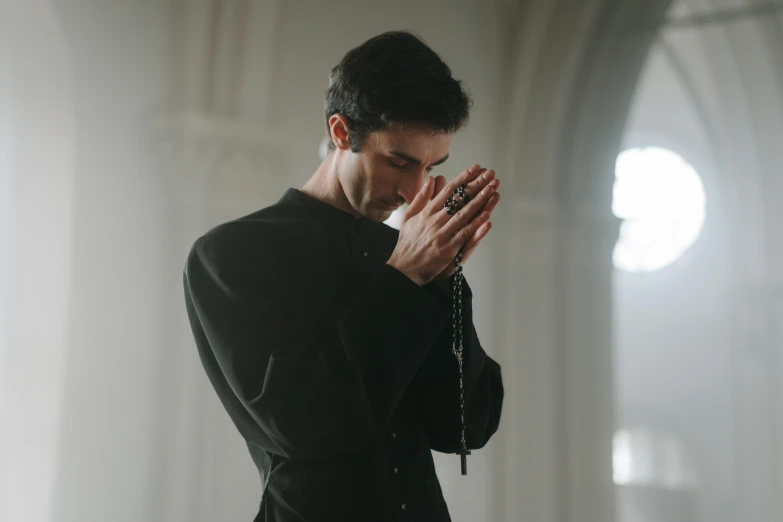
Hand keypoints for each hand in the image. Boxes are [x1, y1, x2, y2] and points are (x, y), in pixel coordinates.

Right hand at [386, 164, 500, 285]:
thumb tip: (431, 180)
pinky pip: (465, 234)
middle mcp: (434, 221)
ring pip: (464, 214)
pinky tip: (486, 214)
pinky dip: (476, 224)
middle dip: (476, 185)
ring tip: (492, 189)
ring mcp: (442, 235)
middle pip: (459, 200)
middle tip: (490, 175)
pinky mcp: (448, 249)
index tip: (475, 168)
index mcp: (426, 212)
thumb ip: (421, 198)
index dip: (463, 178)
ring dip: (480, 200)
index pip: (447, 191)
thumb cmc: (408, 242)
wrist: (404, 268)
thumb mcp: (409, 217)